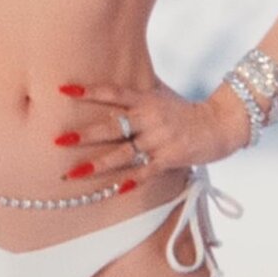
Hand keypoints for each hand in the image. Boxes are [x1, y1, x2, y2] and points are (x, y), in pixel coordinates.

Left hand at [55, 78, 242, 189]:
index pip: (113, 93)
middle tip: (58, 139)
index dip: (89, 91)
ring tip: (74, 173)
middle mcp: (149, 119)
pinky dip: (132, 180)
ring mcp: (159, 140)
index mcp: (145, 100)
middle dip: (85, 135)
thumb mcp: (160, 94)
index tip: (64, 89)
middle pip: (112, 127)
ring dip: (98, 164)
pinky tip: (115, 189)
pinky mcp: (170, 158)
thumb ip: (136, 94)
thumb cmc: (184, 109)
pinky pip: (147, 171)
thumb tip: (110, 87)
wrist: (220, 123)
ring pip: (123, 154)